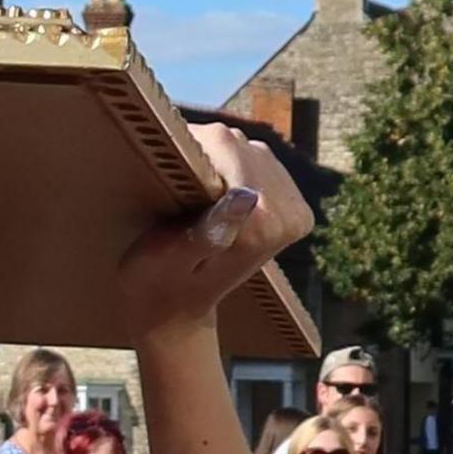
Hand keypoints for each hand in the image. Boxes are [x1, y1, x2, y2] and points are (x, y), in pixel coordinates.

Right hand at [121, 126, 314, 336]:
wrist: (176, 308)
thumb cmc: (159, 283)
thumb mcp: (173, 258)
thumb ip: (211, 232)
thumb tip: (246, 197)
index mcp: (264, 227)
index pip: (227, 148)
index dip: (190, 149)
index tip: (168, 174)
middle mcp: (289, 216)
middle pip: (240, 145)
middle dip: (203, 154)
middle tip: (175, 186)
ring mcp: (294, 209)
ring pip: (246, 147)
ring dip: (214, 158)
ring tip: (189, 192)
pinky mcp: (289, 205)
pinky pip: (255, 159)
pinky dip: (228, 165)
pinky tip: (211, 192)